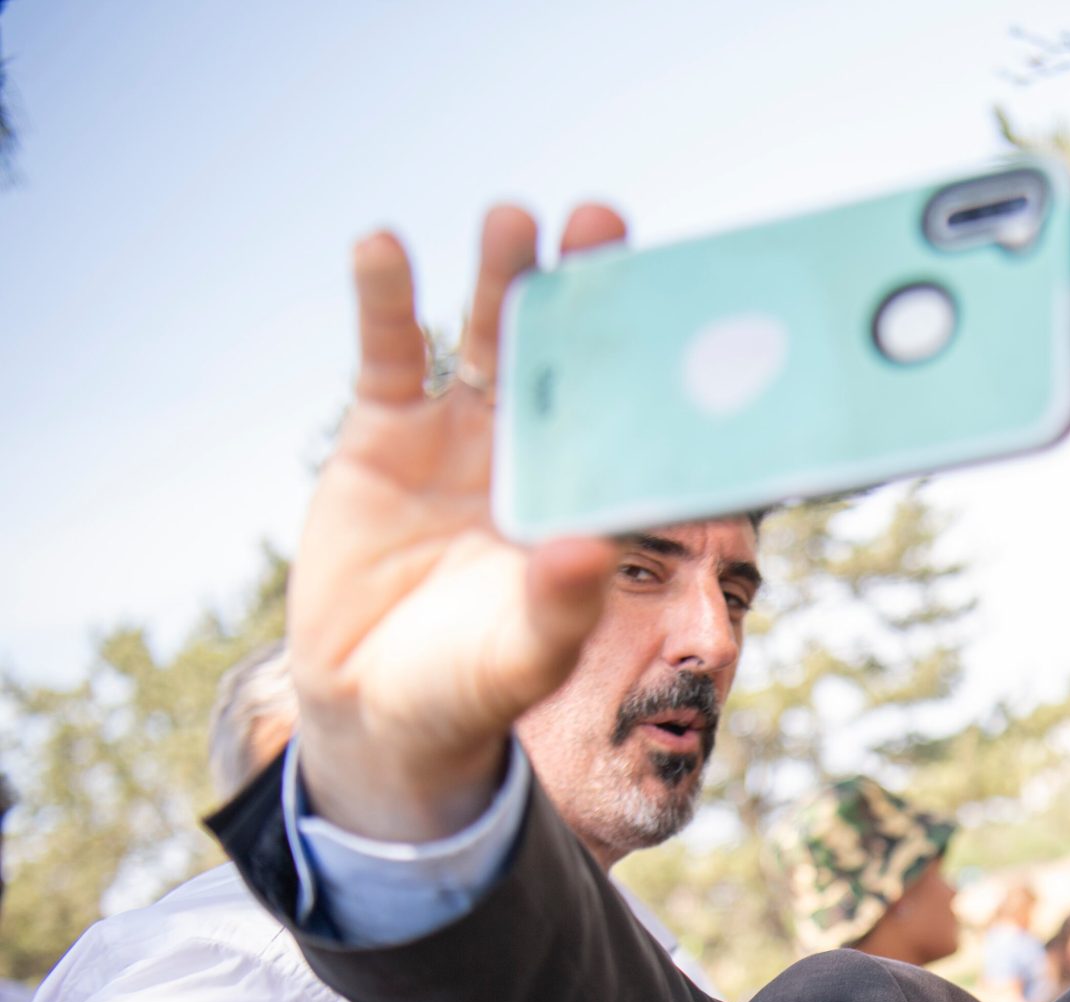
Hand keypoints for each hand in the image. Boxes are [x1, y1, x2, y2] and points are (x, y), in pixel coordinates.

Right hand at [290, 205, 628, 844]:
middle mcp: (538, 452)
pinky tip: (383, 247)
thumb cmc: (477, 686)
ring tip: (511, 219)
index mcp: (593, 497)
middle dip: (583, 290)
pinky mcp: (386, 433)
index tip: (680, 301)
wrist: (386, 709)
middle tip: (602, 220)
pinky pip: (387, 355)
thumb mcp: (525, 657)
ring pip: (484, 339)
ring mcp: (462, 436)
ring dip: (497, 277)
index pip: (633, 415)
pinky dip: (384, 300)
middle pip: (567, 355)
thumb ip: (558, 608)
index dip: (652, 359)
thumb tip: (585, 552)